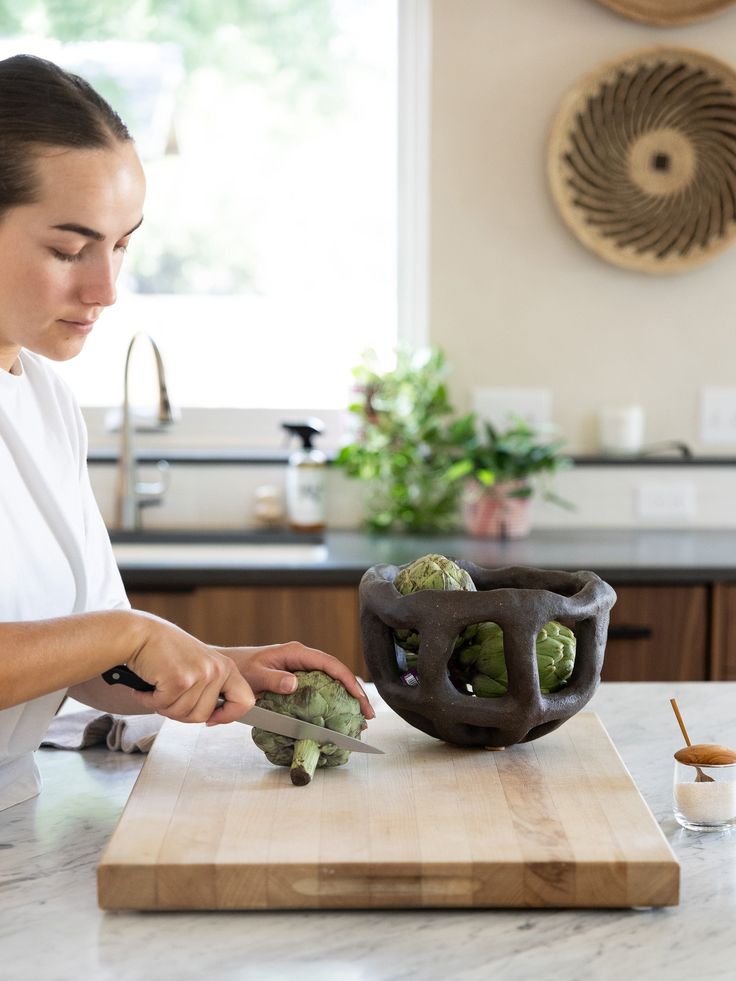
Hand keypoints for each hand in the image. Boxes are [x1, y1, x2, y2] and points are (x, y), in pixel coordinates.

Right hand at [125, 612, 254, 725]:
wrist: (141, 634)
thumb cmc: (166, 651)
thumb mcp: (199, 666)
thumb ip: (211, 689)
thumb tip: (215, 718)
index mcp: (226, 667)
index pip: (245, 701)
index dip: (229, 716)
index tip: (212, 719)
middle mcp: (217, 670)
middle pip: (203, 716)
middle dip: (181, 712)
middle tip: (168, 694)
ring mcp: (200, 674)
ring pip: (182, 714)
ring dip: (163, 705)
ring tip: (159, 685)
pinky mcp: (180, 680)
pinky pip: (164, 706)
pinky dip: (150, 700)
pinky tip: (149, 684)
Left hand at [226, 641, 374, 719]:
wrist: (227, 669)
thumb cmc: (240, 669)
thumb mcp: (256, 675)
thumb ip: (274, 679)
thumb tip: (295, 683)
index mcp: (297, 653)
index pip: (330, 665)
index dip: (348, 681)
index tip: (359, 699)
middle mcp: (303, 659)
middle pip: (337, 675)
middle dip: (355, 694)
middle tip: (368, 716)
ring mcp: (302, 670)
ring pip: (332, 683)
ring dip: (346, 701)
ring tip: (359, 721)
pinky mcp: (298, 681)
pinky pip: (321, 690)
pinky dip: (332, 703)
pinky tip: (338, 719)